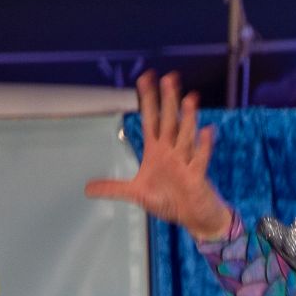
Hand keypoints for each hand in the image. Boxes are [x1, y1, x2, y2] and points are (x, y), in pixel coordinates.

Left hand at [82, 72, 232, 239]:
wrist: (194, 217)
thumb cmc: (170, 201)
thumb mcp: (137, 194)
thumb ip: (113, 188)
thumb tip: (88, 189)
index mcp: (157, 152)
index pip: (151, 120)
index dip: (148, 100)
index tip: (146, 79)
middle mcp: (172, 152)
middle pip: (169, 121)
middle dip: (168, 101)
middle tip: (169, 78)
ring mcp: (186, 163)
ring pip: (186, 136)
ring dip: (188, 118)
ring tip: (190, 99)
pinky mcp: (197, 177)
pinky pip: (200, 159)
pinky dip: (203, 146)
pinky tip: (206, 131)